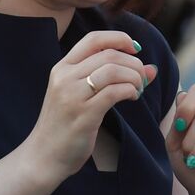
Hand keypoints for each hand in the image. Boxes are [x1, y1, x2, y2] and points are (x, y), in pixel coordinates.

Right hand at [23, 30, 154, 183]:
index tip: (136, 49)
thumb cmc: (65, 124)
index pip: (93, 39)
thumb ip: (112, 78)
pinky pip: (114, 92)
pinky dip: (130, 91)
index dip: (119, 38)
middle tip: (142, 77)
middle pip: (109, 54)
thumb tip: (151, 68)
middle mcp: (65, 77)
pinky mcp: (83, 114)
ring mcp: (72, 95)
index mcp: (62, 67)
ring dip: (134, 77)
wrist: (43, 156)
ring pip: (113, 70)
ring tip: (138, 88)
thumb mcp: (81, 95)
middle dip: (133, 63)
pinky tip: (133, 97)